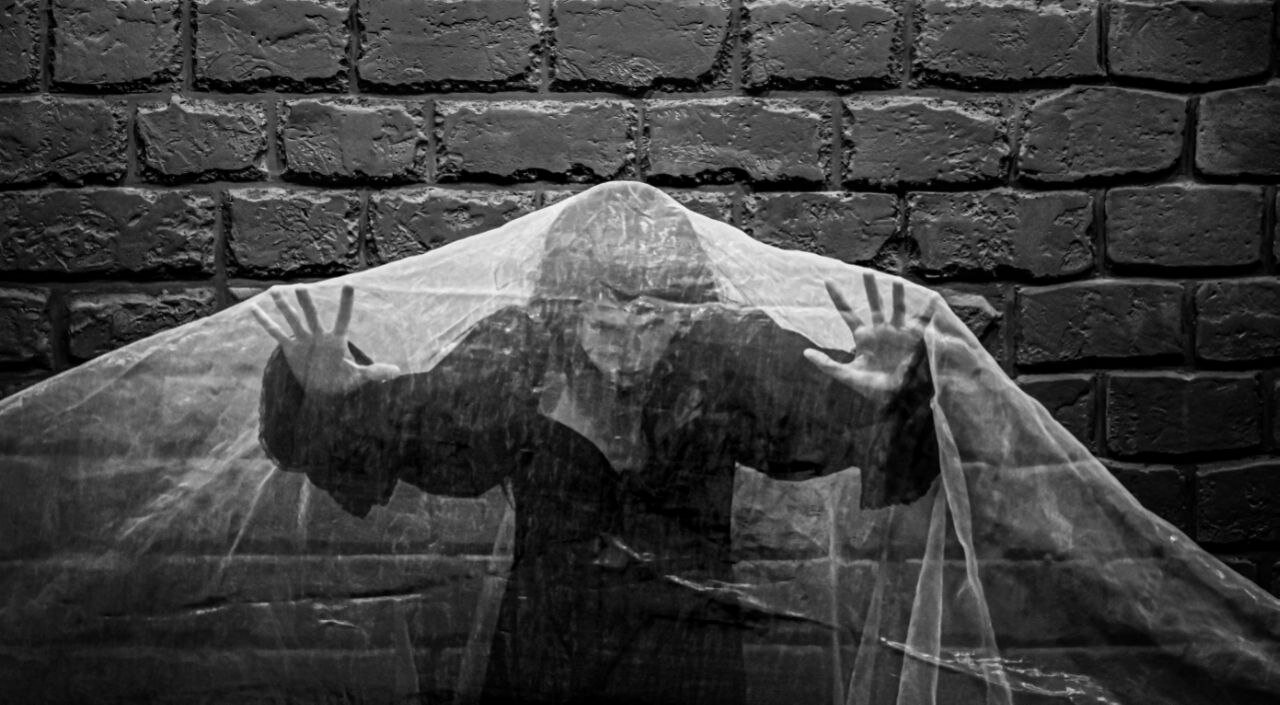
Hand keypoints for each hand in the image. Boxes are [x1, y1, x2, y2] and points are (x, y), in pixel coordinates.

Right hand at [251, 285, 399, 394]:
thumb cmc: (344, 382)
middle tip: (302, 287)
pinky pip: (276, 333)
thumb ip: (375, 373)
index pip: (343, 318)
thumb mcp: (359, 378)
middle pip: (313, 316)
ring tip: (275, 290)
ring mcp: (304, 339)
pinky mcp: (290, 348)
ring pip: (293, 320)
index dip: (346, 303)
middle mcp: (319, 336)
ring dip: (284, 306)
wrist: (325, 391)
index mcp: (337, 341)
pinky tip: (254, 309)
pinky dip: (265, 322)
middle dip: (307, 303)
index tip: (349, 284)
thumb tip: (397, 372)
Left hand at [804, 274, 926, 394]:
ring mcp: (897, 333)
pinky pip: (921, 322)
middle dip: (870, 288)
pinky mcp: (912, 339)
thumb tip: (805, 352)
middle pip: (874, 304)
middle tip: (866, 272)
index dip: (838, 297)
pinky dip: (928, 311)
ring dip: (896, 295)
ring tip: (896, 280)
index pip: (848, 313)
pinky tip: (932, 299)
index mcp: (863, 337)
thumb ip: (827, 364)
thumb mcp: (847, 375)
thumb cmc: (871, 388)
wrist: (895, 399)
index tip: (828, 280)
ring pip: (896, 309)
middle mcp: (880, 331)